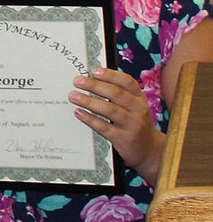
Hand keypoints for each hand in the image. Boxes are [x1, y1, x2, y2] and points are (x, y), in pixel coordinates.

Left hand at [71, 68, 164, 183]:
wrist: (148, 149)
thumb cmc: (134, 122)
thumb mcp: (133, 106)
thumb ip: (118, 93)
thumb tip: (91, 79)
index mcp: (139, 98)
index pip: (127, 82)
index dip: (111, 75)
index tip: (94, 71)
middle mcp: (138, 110)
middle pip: (116, 94)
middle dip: (94, 86)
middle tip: (77, 81)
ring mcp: (132, 125)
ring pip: (110, 110)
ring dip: (89, 101)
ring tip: (74, 96)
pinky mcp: (123, 139)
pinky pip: (104, 127)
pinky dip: (90, 119)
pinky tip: (79, 113)